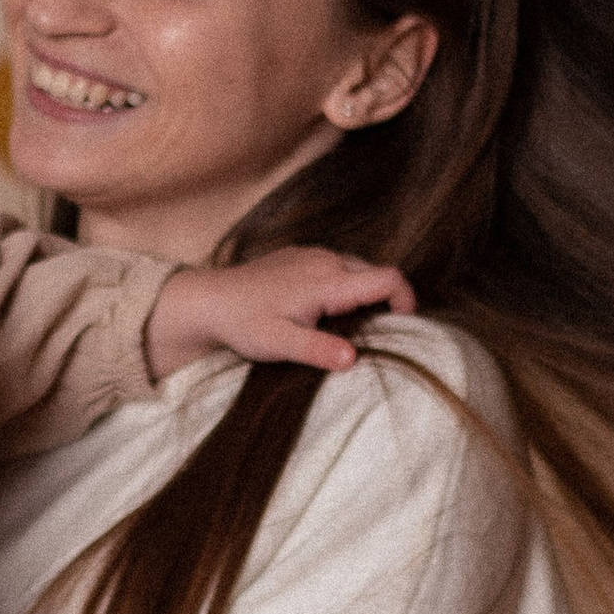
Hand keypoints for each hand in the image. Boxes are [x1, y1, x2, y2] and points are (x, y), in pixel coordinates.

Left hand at [146, 244, 415, 379]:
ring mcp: (312, 254)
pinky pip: (336, 265)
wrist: (207, 300)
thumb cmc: (243, 323)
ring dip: (362, 293)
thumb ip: (319, 350)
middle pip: (376, 273)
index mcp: (328, 280)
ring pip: (357, 268)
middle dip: (384, 301)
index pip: (388, 279)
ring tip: (346, 326)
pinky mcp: (300, 255)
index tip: (403, 327)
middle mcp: (325, 259)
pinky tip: (322, 311)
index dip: (406, 300)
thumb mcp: (280, 344)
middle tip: (374, 334)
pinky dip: (342, 285)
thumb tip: (354, 359)